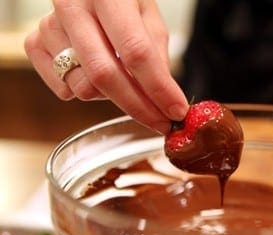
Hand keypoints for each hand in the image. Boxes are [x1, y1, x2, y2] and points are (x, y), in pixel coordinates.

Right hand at [24, 0, 188, 132]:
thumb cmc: (121, 0)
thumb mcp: (148, 16)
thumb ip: (156, 55)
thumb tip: (165, 100)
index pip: (135, 51)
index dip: (158, 87)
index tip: (175, 111)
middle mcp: (72, 8)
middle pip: (105, 74)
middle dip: (138, 106)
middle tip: (160, 121)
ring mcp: (48, 26)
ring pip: (83, 86)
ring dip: (110, 95)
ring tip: (120, 76)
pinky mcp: (33, 43)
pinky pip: (64, 89)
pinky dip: (84, 90)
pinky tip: (93, 71)